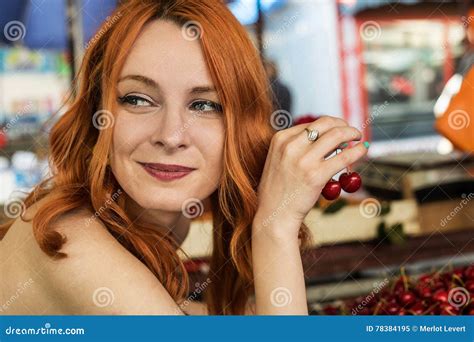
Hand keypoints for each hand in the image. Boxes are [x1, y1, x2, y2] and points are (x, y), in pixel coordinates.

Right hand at [254, 116, 368, 237]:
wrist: (274, 214)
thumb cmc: (278, 191)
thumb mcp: (279, 160)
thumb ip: (296, 148)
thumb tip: (323, 139)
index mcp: (280, 139)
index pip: (310, 124)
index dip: (328, 125)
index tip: (338, 130)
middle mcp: (291, 146)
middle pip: (325, 123)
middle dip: (342, 124)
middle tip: (350, 131)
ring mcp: (304, 160)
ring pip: (337, 135)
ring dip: (352, 132)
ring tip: (358, 137)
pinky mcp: (317, 175)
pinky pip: (344, 157)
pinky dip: (357, 151)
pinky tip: (363, 149)